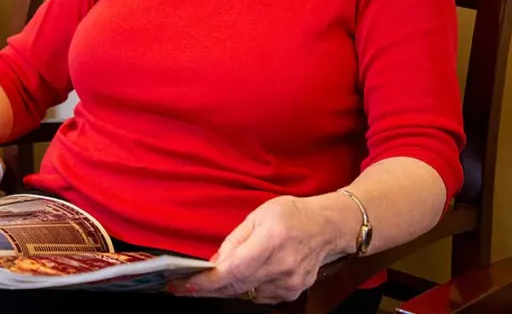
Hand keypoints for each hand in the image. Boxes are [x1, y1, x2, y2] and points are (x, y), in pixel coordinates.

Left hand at [170, 194, 353, 303]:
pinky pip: (260, 296)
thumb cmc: (292, 215)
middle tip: (184, 287)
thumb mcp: (258, 215)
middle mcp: (282, 265)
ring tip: (208, 281)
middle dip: (208, 288)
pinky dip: (245, 289)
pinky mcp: (292, 292)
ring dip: (225, 288)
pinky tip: (239, 279)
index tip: (185, 283)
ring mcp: (289, 282)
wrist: (327, 227)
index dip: (207, 281)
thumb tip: (214, 263)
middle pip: (237, 285)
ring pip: (246, 293)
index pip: (233, 269)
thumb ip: (235, 240)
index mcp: (271, 239)